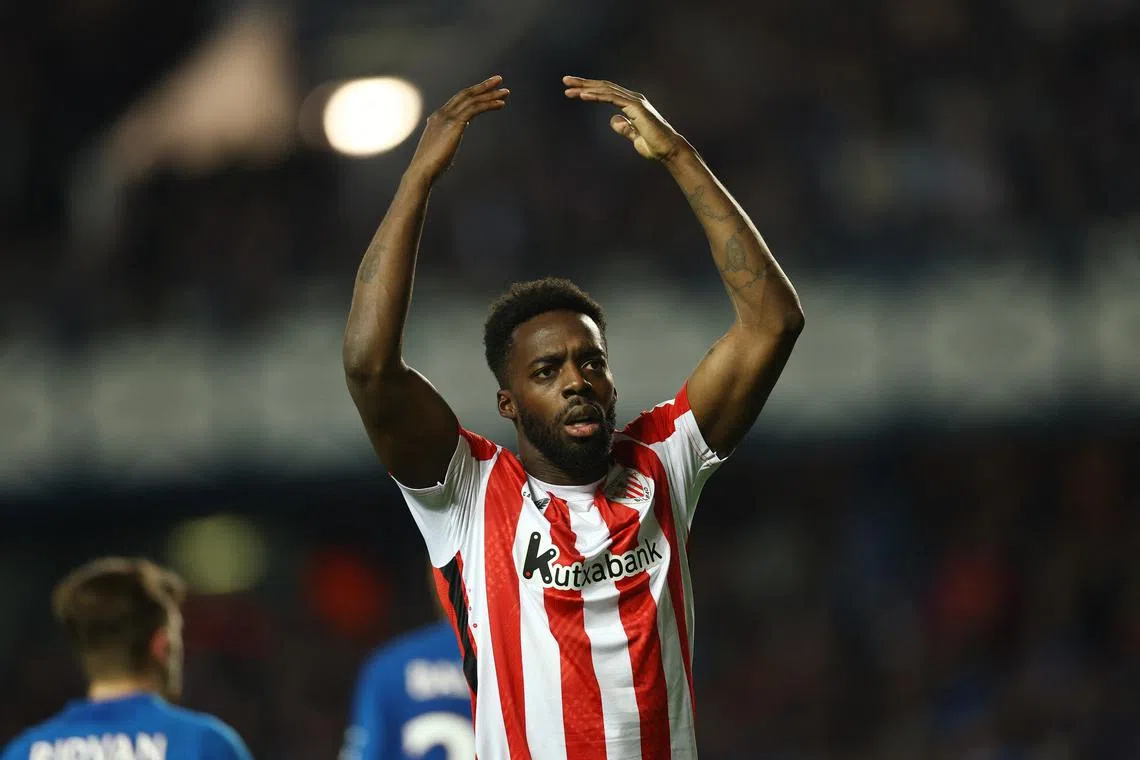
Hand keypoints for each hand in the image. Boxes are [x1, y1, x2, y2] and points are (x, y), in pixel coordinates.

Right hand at [407, 76, 508, 181]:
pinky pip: (475, 108)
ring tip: (506, 92)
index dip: (473, 94)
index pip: (457, 100)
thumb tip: (447, 146)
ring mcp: (447, 117)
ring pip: (472, 100)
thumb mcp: (439, 150)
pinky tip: (501, 104)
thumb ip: (444, 143)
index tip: (486, 91)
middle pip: (465, 94)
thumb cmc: (430, 168)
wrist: (421, 171)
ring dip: (491, 94)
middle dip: (483, 86)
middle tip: (499, 79)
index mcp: (437, 118)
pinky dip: (489, 105)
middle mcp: (442, 114)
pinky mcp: (455, 124)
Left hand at [563, 76, 685, 161]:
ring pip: (606, 90)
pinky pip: (613, 99)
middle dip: (583, 84)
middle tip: (565, 81)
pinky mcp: (636, 108)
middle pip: (604, 87)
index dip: (589, 90)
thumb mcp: (634, 137)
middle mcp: (633, 99)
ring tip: (569, 88)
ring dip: (586, 88)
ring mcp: (635, 102)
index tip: (572, 91)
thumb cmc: (654, 146)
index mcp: (631, 104)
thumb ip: (625, 128)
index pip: (606, 92)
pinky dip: (597, 95)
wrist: (668, 150)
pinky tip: (584, 95)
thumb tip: (613, 120)